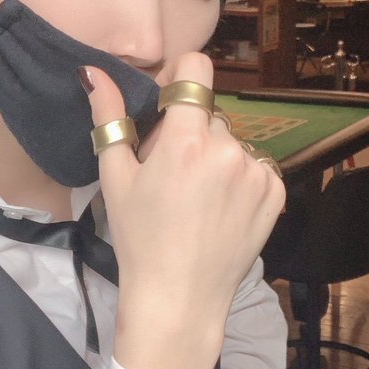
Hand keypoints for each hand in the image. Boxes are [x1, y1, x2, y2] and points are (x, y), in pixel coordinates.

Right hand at [82, 53, 285, 368]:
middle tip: (172, 174)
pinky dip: (238, 180)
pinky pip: (254, 167)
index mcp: (186, 139)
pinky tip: (219, 210)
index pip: (196, 69)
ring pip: (232, 142)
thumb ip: (109, 117)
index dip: (179, 81)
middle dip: (190, 133)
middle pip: (209, 114)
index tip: (167, 106)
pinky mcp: (275, 193)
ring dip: (216, 158)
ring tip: (197, 199)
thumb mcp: (115, 177)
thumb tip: (93, 71)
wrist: (179, 298)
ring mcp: (256, 171)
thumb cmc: (139, 238)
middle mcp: (228, 147)